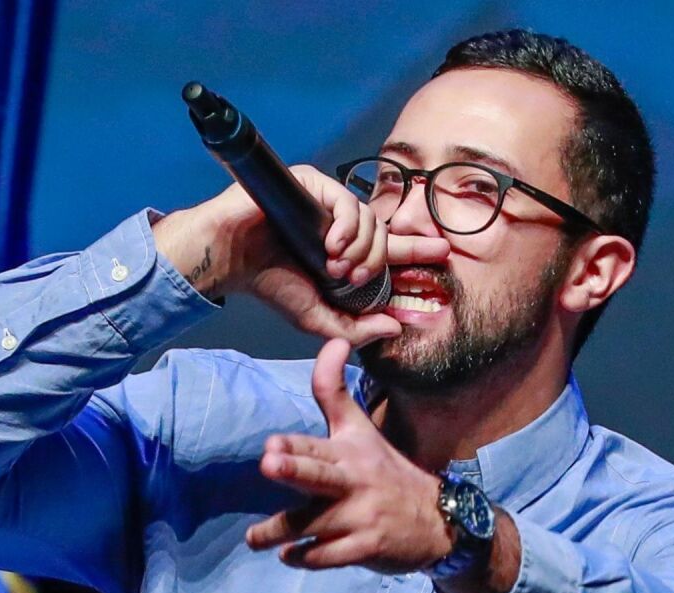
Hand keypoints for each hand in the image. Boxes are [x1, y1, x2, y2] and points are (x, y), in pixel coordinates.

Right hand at [153, 166, 446, 346]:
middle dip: (377, 259)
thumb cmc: (270, 284)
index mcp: (345, 248)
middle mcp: (340, 222)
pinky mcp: (313, 183)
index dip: (416, 249)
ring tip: (336, 266)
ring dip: (360, 248)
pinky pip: (346, 201)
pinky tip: (331, 246)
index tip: (443, 252)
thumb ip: (355, 328)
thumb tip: (396, 326)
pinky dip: (346, 227)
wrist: (230, 259)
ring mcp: (327, 200)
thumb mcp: (318, 318)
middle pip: (384, 233)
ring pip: (369, 217)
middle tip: (355, 277)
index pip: (390, 246)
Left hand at [245, 338, 456, 571]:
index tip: (272, 443)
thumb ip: (333, 391)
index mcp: (350, 450)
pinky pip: (331, 555)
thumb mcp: (361, 429)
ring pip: (316, 523)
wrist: (440, 519)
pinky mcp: (367, 547)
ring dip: (282, 533)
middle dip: (295, 468)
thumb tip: (334, 340)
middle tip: (269, 463)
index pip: (321, 441)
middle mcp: (354, 480)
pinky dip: (307, 557)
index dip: (297, 442)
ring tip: (253, 538)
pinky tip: (289, 556)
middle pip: (321, 474)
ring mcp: (362, 515)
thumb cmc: (385, 469)